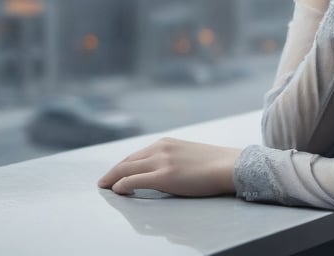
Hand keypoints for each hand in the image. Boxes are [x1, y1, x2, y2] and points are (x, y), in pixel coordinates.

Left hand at [97, 137, 241, 196]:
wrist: (229, 166)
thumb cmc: (214, 164)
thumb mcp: (188, 155)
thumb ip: (173, 159)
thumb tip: (165, 173)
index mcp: (167, 143)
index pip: (137, 155)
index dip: (123, 165)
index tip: (115, 172)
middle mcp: (160, 148)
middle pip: (128, 161)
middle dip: (113, 172)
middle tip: (103, 181)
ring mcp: (161, 161)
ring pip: (127, 169)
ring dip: (113, 178)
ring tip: (105, 186)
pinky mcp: (164, 176)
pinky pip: (134, 180)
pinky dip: (122, 185)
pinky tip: (117, 190)